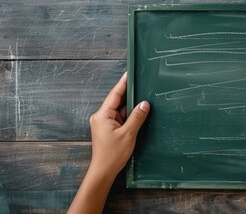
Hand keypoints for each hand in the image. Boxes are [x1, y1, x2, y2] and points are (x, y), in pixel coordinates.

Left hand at [68, 72, 149, 213]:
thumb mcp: (128, 134)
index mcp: (102, 115)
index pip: (115, 94)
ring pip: (119, 110)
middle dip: (130, 95)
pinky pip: (120, 118)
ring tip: (143, 100)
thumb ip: (137, 117)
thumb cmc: (113, 154)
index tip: (129, 73)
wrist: (104, 171)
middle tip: (141, 84)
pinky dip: (128, 116)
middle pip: (117, 101)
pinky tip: (138, 114)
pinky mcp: (108, 129)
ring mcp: (104, 123)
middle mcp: (101, 117)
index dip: (123, 83)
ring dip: (130, 108)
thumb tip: (144, 104)